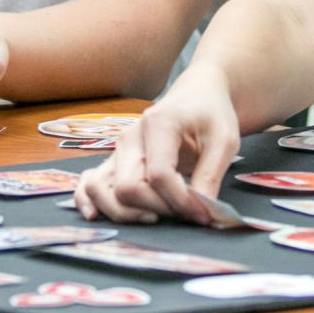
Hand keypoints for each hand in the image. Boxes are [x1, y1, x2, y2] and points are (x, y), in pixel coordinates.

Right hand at [75, 62, 239, 224]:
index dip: (180, 201)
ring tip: (156, 217)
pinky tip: (96, 216)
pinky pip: (89, 183)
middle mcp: (130, 137)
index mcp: (158, 124)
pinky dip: (88, 201)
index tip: (202, 213)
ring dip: (126, 213)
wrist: (196, 95)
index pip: (159, 175)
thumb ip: (211, 175)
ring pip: (102, 189)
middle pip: (128, 188)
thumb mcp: (225, 140)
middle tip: (185, 212)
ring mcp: (117, 149)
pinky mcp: (113, 160)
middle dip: (157, 209)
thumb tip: (201, 213)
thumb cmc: (211, 115)